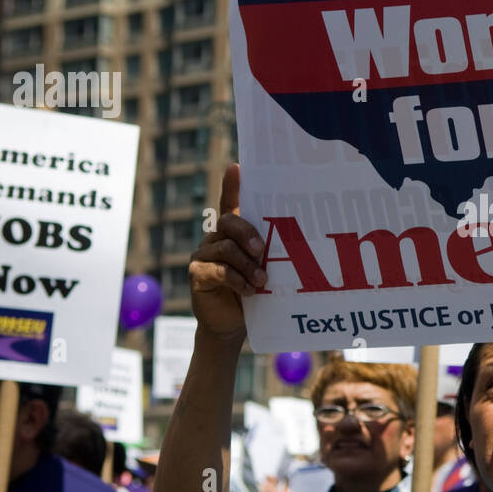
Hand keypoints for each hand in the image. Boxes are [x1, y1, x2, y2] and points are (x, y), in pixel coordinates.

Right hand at [189, 163, 266, 341]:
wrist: (233, 323)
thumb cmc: (254, 292)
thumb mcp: (265, 269)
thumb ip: (270, 254)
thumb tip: (295, 243)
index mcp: (234, 232)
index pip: (231, 202)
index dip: (232, 185)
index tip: (237, 167)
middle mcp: (216, 237)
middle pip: (229, 222)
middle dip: (248, 234)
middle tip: (263, 251)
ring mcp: (204, 254)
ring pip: (226, 248)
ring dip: (248, 265)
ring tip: (262, 281)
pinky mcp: (197, 273)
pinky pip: (218, 270)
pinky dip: (237, 280)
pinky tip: (250, 291)